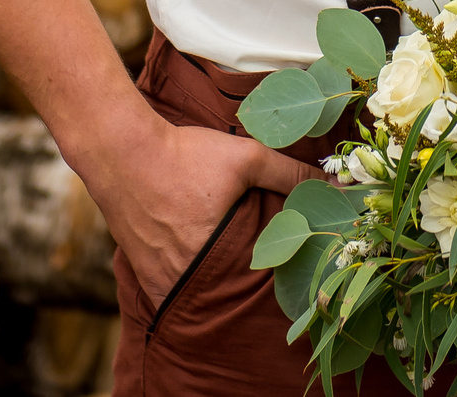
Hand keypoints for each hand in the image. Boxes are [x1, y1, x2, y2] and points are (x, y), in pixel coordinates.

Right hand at [76, 114, 323, 310]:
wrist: (122, 153)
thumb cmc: (185, 156)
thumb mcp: (245, 158)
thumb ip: (290, 173)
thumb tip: (334, 183)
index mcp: (222, 257)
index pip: (262, 291)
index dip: (279, 287)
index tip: (293, 283)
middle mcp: (191, 279)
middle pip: (230, 302)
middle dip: (248, 298)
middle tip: (267, 292)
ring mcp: (163, 283)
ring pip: (200, 302)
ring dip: (217, 295)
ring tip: (234, 282)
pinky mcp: (144, 278)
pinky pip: (174, 295)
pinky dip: (188, 289)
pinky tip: (199, 274)